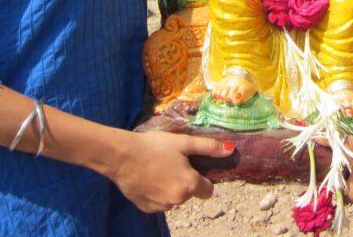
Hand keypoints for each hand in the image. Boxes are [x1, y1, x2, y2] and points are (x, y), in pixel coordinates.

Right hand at [110, 130, 233, 212]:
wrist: (122, 156)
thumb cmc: (155, 146)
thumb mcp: (184, 143)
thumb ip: (208, 147)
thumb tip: (230, 150)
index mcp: (189, 185)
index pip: (208, 190)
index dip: (204, 178)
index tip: (194, 166)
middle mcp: (177, 200)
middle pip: (190, 192)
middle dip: (186, 180)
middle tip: (173, 162)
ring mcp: (161, 206)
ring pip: (174, 198)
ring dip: (171, 187)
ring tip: (159, 168)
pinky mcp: (146, 208)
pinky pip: (159, 202)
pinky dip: (157, 192)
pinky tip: (149, 177)